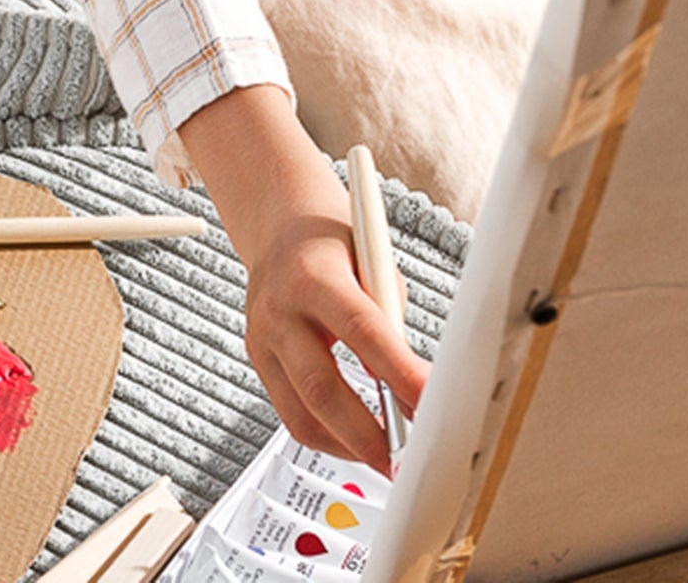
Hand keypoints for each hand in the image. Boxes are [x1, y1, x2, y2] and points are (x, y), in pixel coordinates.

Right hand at [177, 85, 426, 474]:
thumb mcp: (373, 264)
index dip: (399, 374)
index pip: (363, 332)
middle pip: (323, 388)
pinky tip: (356, 442)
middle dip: (370, 433)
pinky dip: (327, 435)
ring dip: (348, 448)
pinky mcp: (258, 361)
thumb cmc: (336, 244)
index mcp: (313, 275)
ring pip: (301, 415)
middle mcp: (280, 310)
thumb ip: (389, 319)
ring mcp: (262, 340)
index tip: (429, 405)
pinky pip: (291, 414)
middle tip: (407, 459)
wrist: (280, 226)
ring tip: (386, 461)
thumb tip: (411, 386)